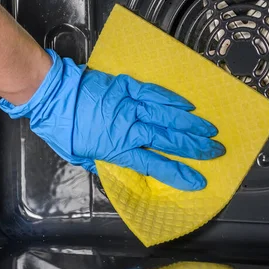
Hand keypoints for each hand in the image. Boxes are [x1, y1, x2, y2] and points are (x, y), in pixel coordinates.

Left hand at [0, 50, 224, 190]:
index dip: (178, 174)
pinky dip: (172, 100)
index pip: (155, 165)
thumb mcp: (80, 156)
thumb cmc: (63, 129)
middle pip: (168, 140)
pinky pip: (154, 93)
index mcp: (118, 149)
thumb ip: (103, 163)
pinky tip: (187, 106)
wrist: (52, 94)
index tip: (198, 181)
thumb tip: (119, 167)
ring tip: (210, 131)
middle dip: (195, 148)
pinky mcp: (127, 87)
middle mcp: (129, 128)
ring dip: (190, 125)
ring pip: (166, 117)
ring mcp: (130, 105)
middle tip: (216, 151)